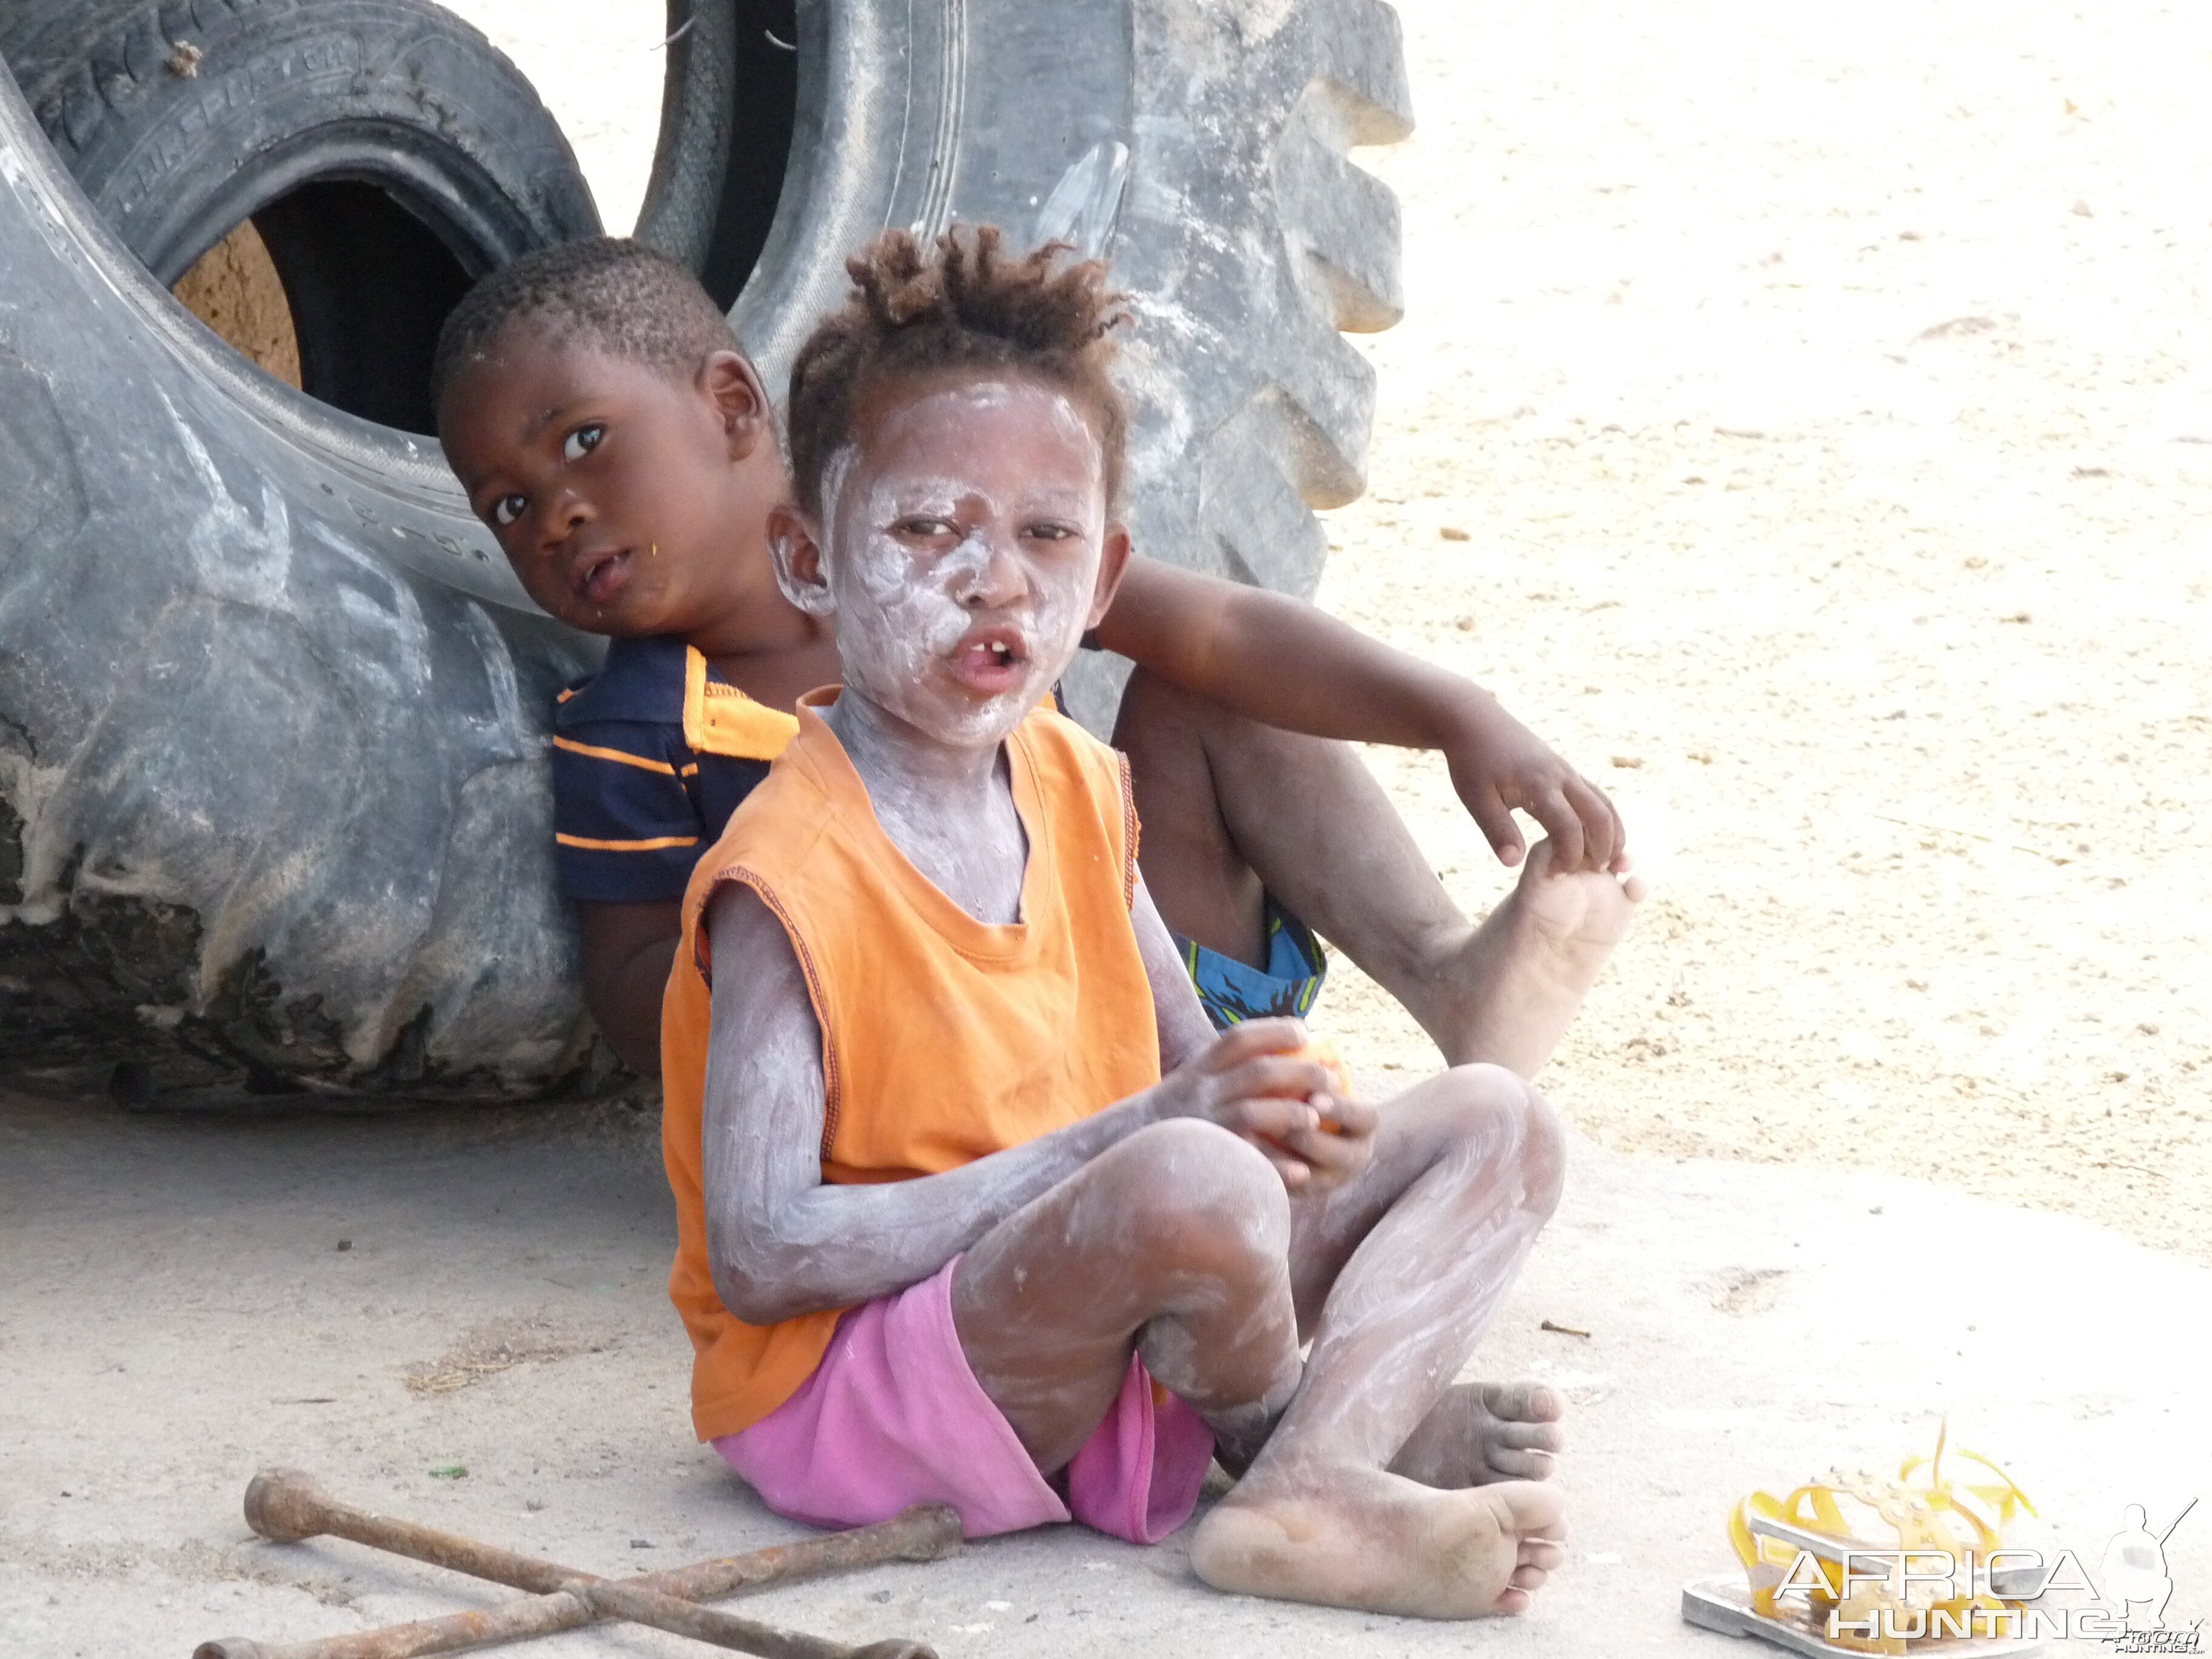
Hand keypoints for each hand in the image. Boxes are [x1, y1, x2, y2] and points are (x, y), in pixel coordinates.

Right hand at [1146, 1018, 1374, 1190]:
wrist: (1124, 1151)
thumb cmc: (1174, 1117)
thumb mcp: (1191, 1081)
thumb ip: (1225, 1068)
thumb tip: (1281, 1052)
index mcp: (1199, 1068)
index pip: (1239, 1039)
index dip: (1274, 1031)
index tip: (1305, 1031)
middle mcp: (1200, 1091)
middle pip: (1258, 1072)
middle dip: (1301, 1072)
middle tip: (1332, 1078)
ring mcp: (1204, 1125)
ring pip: (1253, 1112)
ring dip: (1291, 1113)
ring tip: (1317, 1118)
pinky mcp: (1207, 1158)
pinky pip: (1247, 1160)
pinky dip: (1277, 1167)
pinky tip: (1303, 1171)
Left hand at [1441, 694, 1625, 873]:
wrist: (1475, 721)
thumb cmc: (1472, 762)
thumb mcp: (1476, 798)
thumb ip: (1497, 830)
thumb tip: (1514, 864)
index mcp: (1538, 784)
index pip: (1569, 827)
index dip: (1568, 856)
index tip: (1555, 874)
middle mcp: (1561, 776)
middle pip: (1600, 815)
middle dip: (1604, 848)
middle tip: (1595, 874)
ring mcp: (1567, 771)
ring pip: (1605, 803)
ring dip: (1613, 833)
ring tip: (1607, 862)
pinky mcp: (1567, 770)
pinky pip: (1596, 795)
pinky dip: (1605, 819)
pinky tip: (1598, 839)